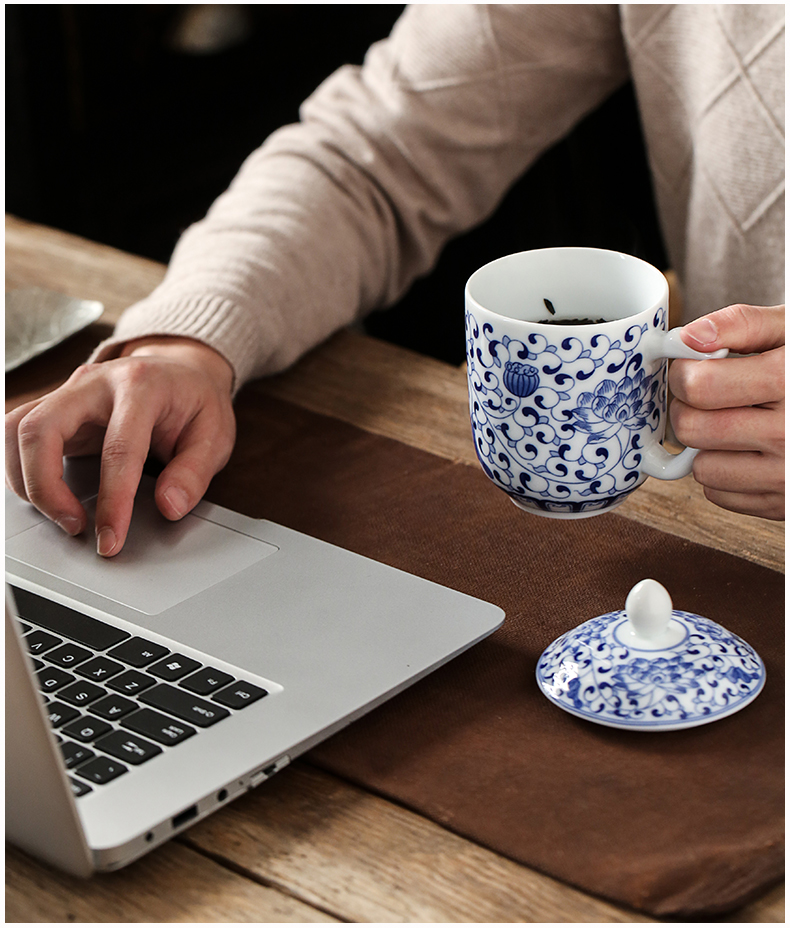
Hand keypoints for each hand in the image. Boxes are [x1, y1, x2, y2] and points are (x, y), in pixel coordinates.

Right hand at [5, 337, 236, 554]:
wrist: (181, 370)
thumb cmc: (196, 402)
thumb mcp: (216, 435)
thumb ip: (194, 472)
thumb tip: (170, 506)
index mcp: (142, 386)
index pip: (118, 449)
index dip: (112, 501)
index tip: (111, 538)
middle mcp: (95, 382)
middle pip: (41, 429)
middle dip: (46, 488)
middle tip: (74, 526)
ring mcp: (69, 391)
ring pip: (17, 429)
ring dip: (25, 479)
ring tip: (60, 514)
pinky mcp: (55, 406)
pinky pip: (17, 432)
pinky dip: (20, 467)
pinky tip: (44, 493)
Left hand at [669, 304, 783, 519]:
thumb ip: (742, 324)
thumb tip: (691, 336)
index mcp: (789, 381)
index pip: (698, 385)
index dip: (684, 372)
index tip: (692, 368)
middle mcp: (789, 434)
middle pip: (691, 428)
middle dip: (687, 407)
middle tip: (706, 396)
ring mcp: (787, 475)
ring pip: (701, 467)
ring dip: (706, 446)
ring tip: (735, 423)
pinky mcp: (784, 503)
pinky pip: (720, 494)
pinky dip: (725, 474)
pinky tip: (749, 451)